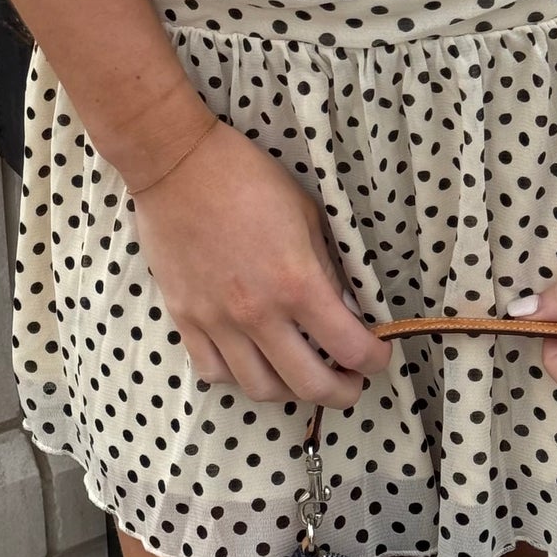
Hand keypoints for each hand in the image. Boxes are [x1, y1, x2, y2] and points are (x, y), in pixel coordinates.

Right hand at [129, 119, 393, 406]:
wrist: (178, 164)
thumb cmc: (248, 178)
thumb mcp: (307, 215)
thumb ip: (327, 268)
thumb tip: (345, 308)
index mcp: (296, 282)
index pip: (350, 347)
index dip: (374, 359)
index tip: (379, 354)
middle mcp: (258, 313)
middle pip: (309, 386)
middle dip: (341, 392)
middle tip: (351, 382)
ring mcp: (217, 321)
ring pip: (260, 390)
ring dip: (290, 391)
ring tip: (302, 374)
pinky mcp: (185, 318)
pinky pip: (213, 371)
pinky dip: (238, 377)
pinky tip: (252, 360)